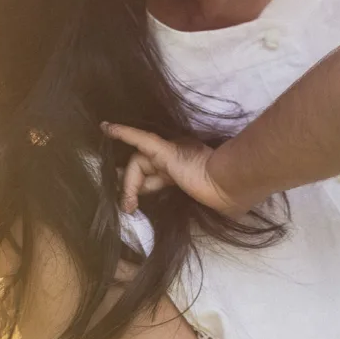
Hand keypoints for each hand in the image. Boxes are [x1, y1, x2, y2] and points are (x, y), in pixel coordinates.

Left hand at [102, 123, 237, 213]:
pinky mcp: (166, 150)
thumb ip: (207, 198)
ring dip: (129, 185)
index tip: (130, 204)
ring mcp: (172, 151)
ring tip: (128, 205)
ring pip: (138, 162)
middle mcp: (177, 156)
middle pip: (144, 168)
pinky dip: (123, 133)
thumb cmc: (226, 197)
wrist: (232, 186)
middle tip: (127, 206)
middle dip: (132, 187)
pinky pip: (140, 140)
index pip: (157, 175)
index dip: (141, 188)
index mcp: (186, 169)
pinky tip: (107, 128)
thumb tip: (226, 210)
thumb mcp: (211, 201)